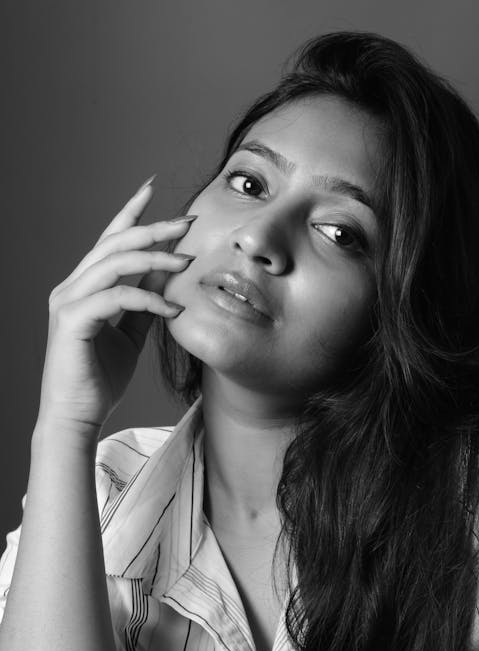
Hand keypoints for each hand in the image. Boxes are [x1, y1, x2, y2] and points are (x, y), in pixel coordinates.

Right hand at [37, 179, 195, 433]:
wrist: (77, 414)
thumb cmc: (100, 377)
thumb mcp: (130, 333)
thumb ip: (145, 302)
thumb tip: (168, 275)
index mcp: (84, 286)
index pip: (109, 240)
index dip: (130, 212)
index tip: (153, 188)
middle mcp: (72, 287)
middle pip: (115, 243)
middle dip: (154, 228)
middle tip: (188, 221)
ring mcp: (69, 301)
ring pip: (114, 263)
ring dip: (155, 259)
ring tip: (187, 261)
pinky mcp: (72, 320)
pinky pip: (116, 298)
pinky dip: (148, 300)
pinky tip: (173, 311)